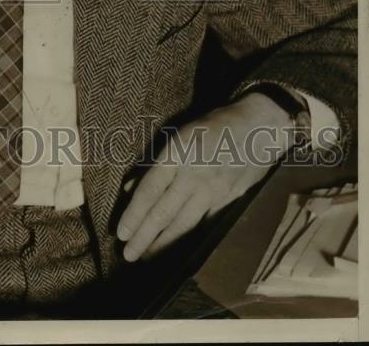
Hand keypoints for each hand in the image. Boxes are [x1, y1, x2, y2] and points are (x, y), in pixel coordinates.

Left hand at [116, 93, 293, 261]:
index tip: (120, 233)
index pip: (150, 191)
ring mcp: (213, 191)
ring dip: (162, 243)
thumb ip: (155, 162)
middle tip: (127, 255)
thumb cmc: (214, 124)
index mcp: (178, 154)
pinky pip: (202, 222)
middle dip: (144, 236)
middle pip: (164, 212)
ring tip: (146, 256)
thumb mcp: (180, 133)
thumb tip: (131, 188)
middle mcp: (194, 176)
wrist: (260, 127)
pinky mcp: (229, 201)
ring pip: (183, 223)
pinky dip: (187, 236)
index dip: (134, 214)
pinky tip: (176, 246)